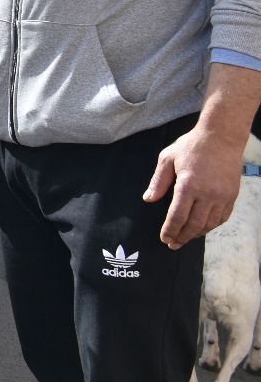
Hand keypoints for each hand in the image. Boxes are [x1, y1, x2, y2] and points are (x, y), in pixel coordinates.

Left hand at [143, 127, 243, 248]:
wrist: (221, 137)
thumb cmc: (191, 146)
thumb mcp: (167, 158)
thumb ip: (158, 181)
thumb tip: (149, 199)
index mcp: (188, 185)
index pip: (177, 216)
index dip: (170, 230)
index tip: (164, 239)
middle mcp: (207, 194)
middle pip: (194, 224)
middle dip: (182, 237)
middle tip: (172, 244)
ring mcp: (222, 196)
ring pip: (209, 224)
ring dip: (197, 234)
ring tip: (185, 238)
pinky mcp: (232, 196)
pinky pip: (222, 217)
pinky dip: (211, 226)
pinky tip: (202, 228)